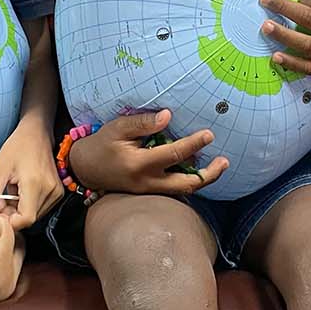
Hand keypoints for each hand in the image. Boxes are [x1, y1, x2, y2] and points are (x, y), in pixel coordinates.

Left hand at [0, 120, 64, 230]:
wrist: (36, 133)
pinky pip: (40, 208)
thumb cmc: (18, 146)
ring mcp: (56, 192)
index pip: (26, 219)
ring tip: (13, 192)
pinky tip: (22, 191)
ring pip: (35, 215)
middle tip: (1, 200)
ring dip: (20, 210)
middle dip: (12, 214)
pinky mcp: (57, 192)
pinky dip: (28, 204)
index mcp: (35, 183)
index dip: (10, 222)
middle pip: (29, 218)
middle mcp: (49, 189)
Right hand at [68, 109, 227, 195]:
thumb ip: (143, 122)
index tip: (209, 134)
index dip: (193, 144)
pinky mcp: (150, 193)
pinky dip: (189, 180)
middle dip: (208, 175)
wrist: (85, 169)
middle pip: (186, 184)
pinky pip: (174, 189)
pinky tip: (198, 168)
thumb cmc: (102, 145)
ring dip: (202, 179)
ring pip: (183, 190)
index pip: (173, 154)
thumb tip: (168, 116)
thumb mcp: (117, 128)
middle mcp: (147, 182)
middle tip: (224, 161)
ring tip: (218, 165)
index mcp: (139, 164)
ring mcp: (149, 191)